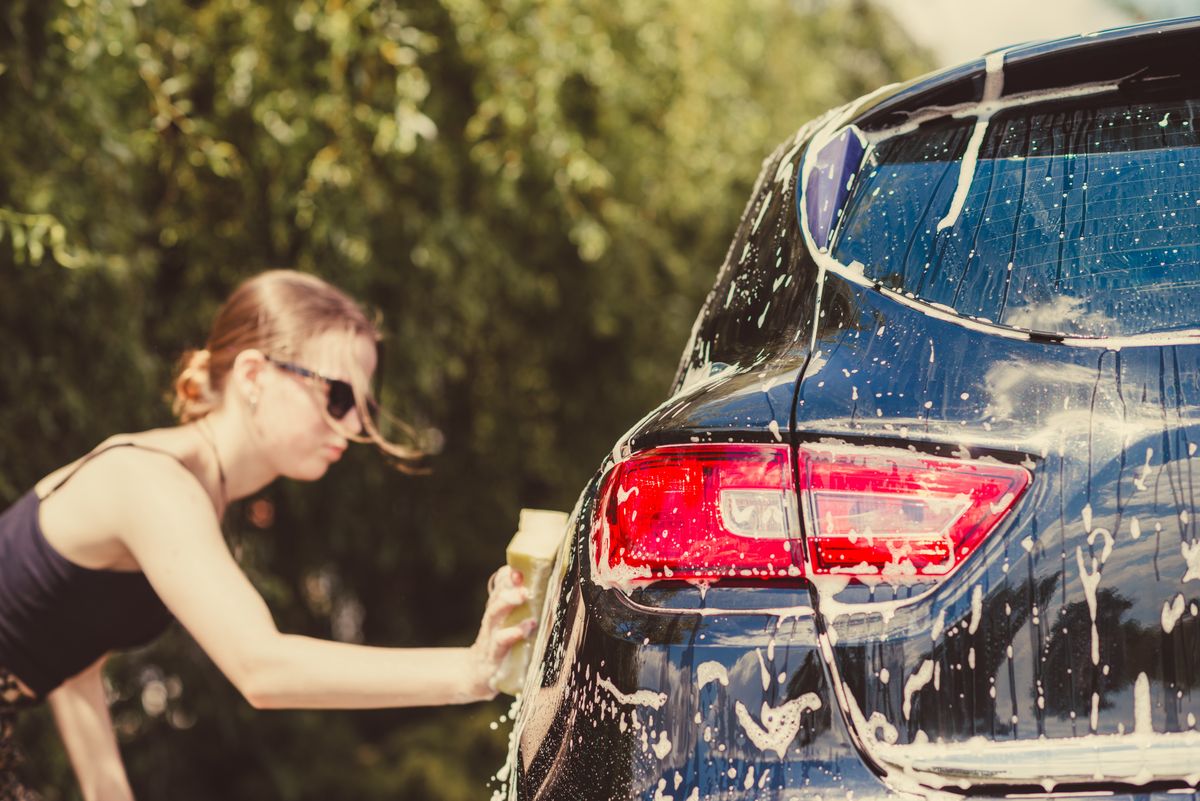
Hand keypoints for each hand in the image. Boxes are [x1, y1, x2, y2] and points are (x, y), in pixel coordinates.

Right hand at [466, 566, 536, 700]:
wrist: (476, 675)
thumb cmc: (500, 645)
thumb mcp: (508, 626)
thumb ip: (524, 610)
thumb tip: (552, 592)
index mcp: (497, 610)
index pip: (500, 586)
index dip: (507, 575)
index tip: (518, 565)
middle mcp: (492, 620)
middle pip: (497, 595)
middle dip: (509, 585)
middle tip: (521, 577)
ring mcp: (490, 636)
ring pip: (494, 615)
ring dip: (508, 602)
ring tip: (524, 594)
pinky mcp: (492, 656)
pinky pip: (500, 643)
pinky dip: (512, 634)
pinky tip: (525, 629)